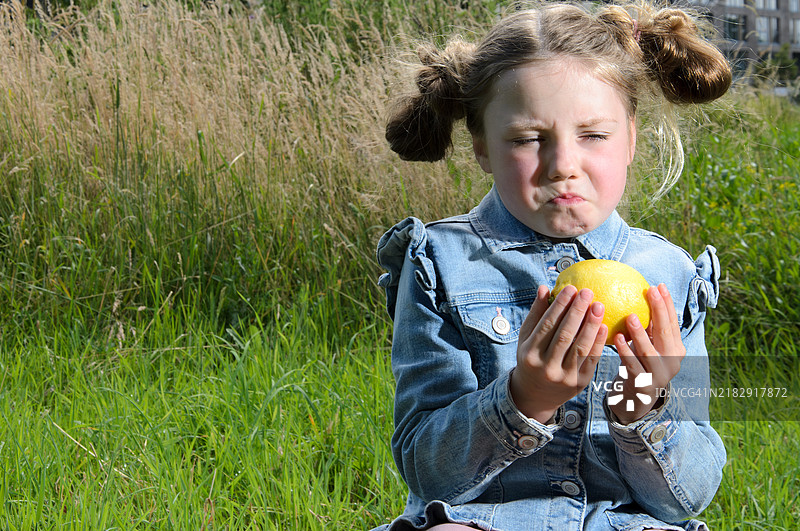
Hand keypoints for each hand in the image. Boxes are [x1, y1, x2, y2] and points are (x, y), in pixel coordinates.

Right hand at [510, 284, 606, 422]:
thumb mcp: (526, 339)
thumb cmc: (531, 359)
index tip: (571, 288)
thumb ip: (536, 314)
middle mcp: (546, 367)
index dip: (559, 306)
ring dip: (591, 325)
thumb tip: (545, 288)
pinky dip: (599, 342)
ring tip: (599, 306)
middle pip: (564, 335)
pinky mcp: (579, 383)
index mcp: (529, 353)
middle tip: (588, 292)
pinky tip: (604, 326)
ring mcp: (564, 377)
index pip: (547, 325)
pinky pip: (591, 359)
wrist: (535, 396)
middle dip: (577, 311)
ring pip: (580, 347)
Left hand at [608, 284, 685, 423]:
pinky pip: (632, 365)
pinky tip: (616, 338)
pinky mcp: (644, 385)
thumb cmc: (640, 364)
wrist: (636, 399)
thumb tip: (641, 295)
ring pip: (649, 351)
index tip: (658, 286)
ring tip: (630, 317)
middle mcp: (672, 361)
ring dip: (639, 333)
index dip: (667, 304)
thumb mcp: (648, 345)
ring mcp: (659, 375)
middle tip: (650, 292)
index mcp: (676, 349)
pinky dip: (624, 351)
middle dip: (659, 310)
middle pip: (665, 333)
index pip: (672, 323)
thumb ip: (648, 328)